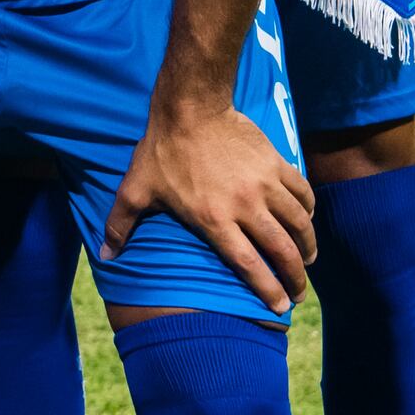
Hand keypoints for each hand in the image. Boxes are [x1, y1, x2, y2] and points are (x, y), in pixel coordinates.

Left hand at [106, 98, 313, 308]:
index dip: (267, 288)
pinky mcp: (275, 164)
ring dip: (308, 246)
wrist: (190, 107)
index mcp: (213, 218)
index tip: (280, 307)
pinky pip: (303, 192)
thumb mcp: (135, 189)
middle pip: (282, 250)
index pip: (248, 264)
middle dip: (296, 277)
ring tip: (308, 260)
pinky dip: (309, 210)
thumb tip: (105, 256)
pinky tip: (307, 220)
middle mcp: (244, 205)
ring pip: (299, 223)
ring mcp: (264, 184)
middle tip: (300, 293)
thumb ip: (120, 224)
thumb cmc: (161, 150)